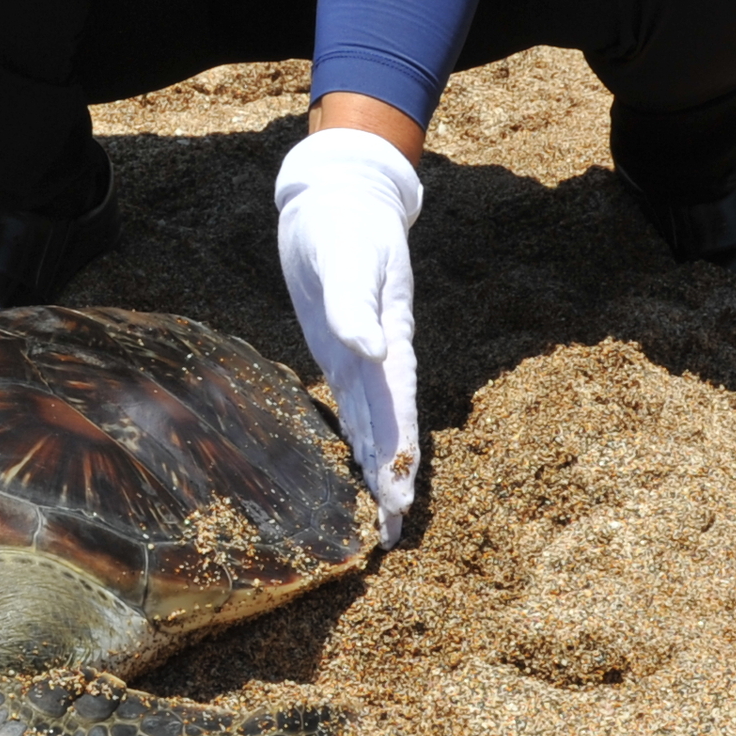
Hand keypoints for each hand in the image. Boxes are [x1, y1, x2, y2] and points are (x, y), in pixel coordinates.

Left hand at [275, 128, 422, 539]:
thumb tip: (371, 351)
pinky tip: (353, 471)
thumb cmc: (348, 225)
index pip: (398, 411)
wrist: (338, 200)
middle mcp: (380, 359)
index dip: (398, 457)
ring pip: (372, 427)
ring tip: (380, 522)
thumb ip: (356, 306)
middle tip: (390, 536)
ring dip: (375, 472)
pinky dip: (354, 442)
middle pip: (389, 431)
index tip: (398, 502)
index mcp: (392, 341)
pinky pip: (350, 408)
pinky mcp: (337, 353)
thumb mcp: (350, 258)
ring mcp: (360, 360)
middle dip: (391, 480)